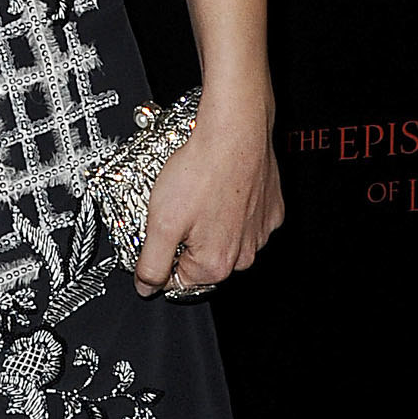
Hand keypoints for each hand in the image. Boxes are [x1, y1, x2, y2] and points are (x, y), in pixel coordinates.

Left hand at [134, 94, 283, 295]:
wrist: (235, 131)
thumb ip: (151, 263)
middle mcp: (244, 254)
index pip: (177, 281)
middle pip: (201, 260)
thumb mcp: (160, 222)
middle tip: (175, 208)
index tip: (155, 235)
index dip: (159, 258)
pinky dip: (229, 207)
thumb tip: (146, 287)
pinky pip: (243, 218)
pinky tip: (216, 187)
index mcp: (216, 264)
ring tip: (196, 193)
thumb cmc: (202, 170)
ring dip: (206, 222)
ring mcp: (260, 232)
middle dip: (183, 239)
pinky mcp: (271, 210)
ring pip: (223, 238)